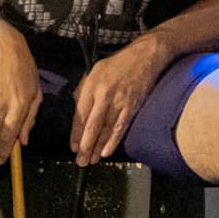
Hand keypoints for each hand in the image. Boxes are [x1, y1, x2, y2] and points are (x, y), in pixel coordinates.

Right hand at [0, 29, 40, 166]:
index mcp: (20, 106)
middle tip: (8, 111)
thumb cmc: (24, 69)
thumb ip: (30, 118)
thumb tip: (23, 140)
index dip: (4, 151)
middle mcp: (2, 106)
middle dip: (3, 129)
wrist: (2, 48)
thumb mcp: (36, 93)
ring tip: (4, 90)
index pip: (10, 136)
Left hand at [71, 37, 168, 165]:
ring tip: (92, 161)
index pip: (80, 115)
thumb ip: (84, 92)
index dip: (76, 133)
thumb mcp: (94, 72)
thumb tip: (78, 113)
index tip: (73, 147)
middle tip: (80, 161)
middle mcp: (104, 95)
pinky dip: (114, 141)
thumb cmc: (117, 65)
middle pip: (92, 125)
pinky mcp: (133, 106)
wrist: (145, 56)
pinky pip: (121, 127)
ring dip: (98, 147)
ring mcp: (120, 101)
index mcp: (91, 86)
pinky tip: (107, 152)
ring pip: (106, 129)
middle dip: (85, 145)